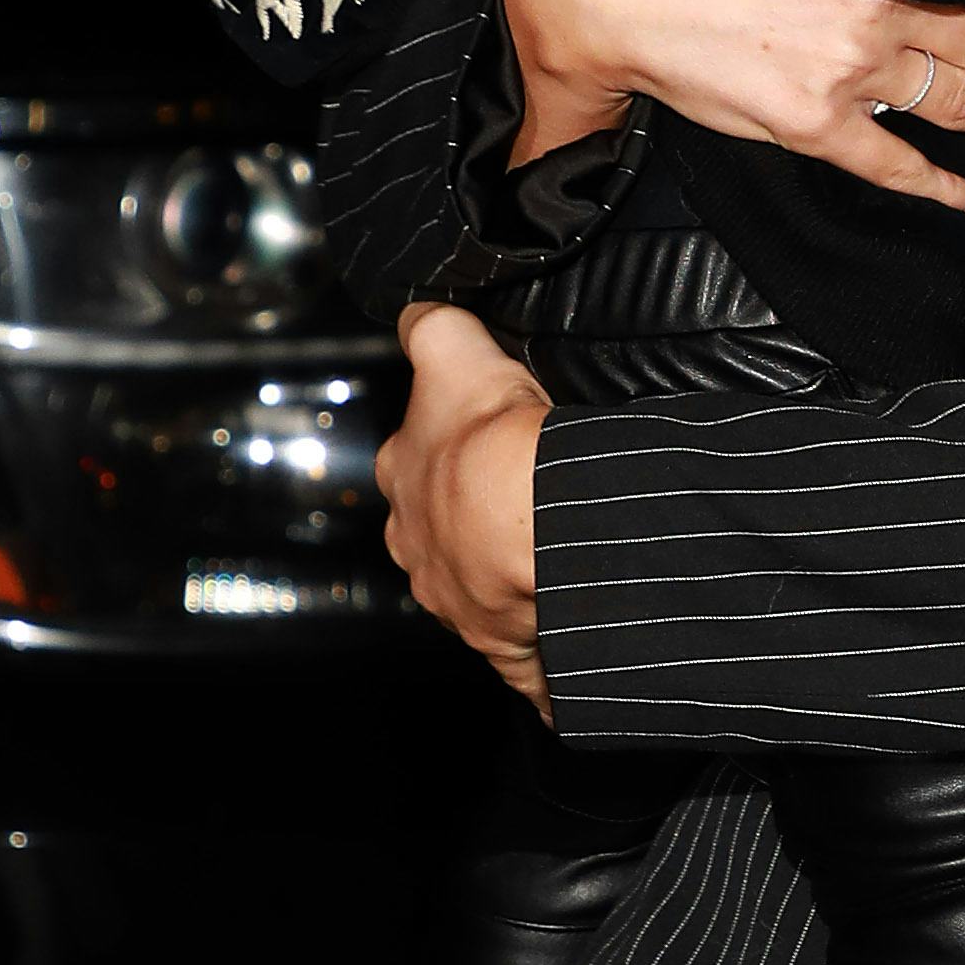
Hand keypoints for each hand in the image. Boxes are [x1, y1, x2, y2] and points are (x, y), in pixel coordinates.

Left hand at [378, 305, 551, 714]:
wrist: (534, 520)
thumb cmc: (491, 440)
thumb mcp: (452, 351)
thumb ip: (431, 327)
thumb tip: (417, 312)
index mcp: (404, 480)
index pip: (413, 463)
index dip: (446, 451)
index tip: (481, 445)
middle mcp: (417, 547)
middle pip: (437, 532)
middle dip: (468, 523)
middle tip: (521, 502)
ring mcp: (457, 602)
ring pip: (474, 589)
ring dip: (503, 579)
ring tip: (546, 558)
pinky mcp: (503, 646)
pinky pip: (521, 651)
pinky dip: (538, 643)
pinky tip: (560, 628)